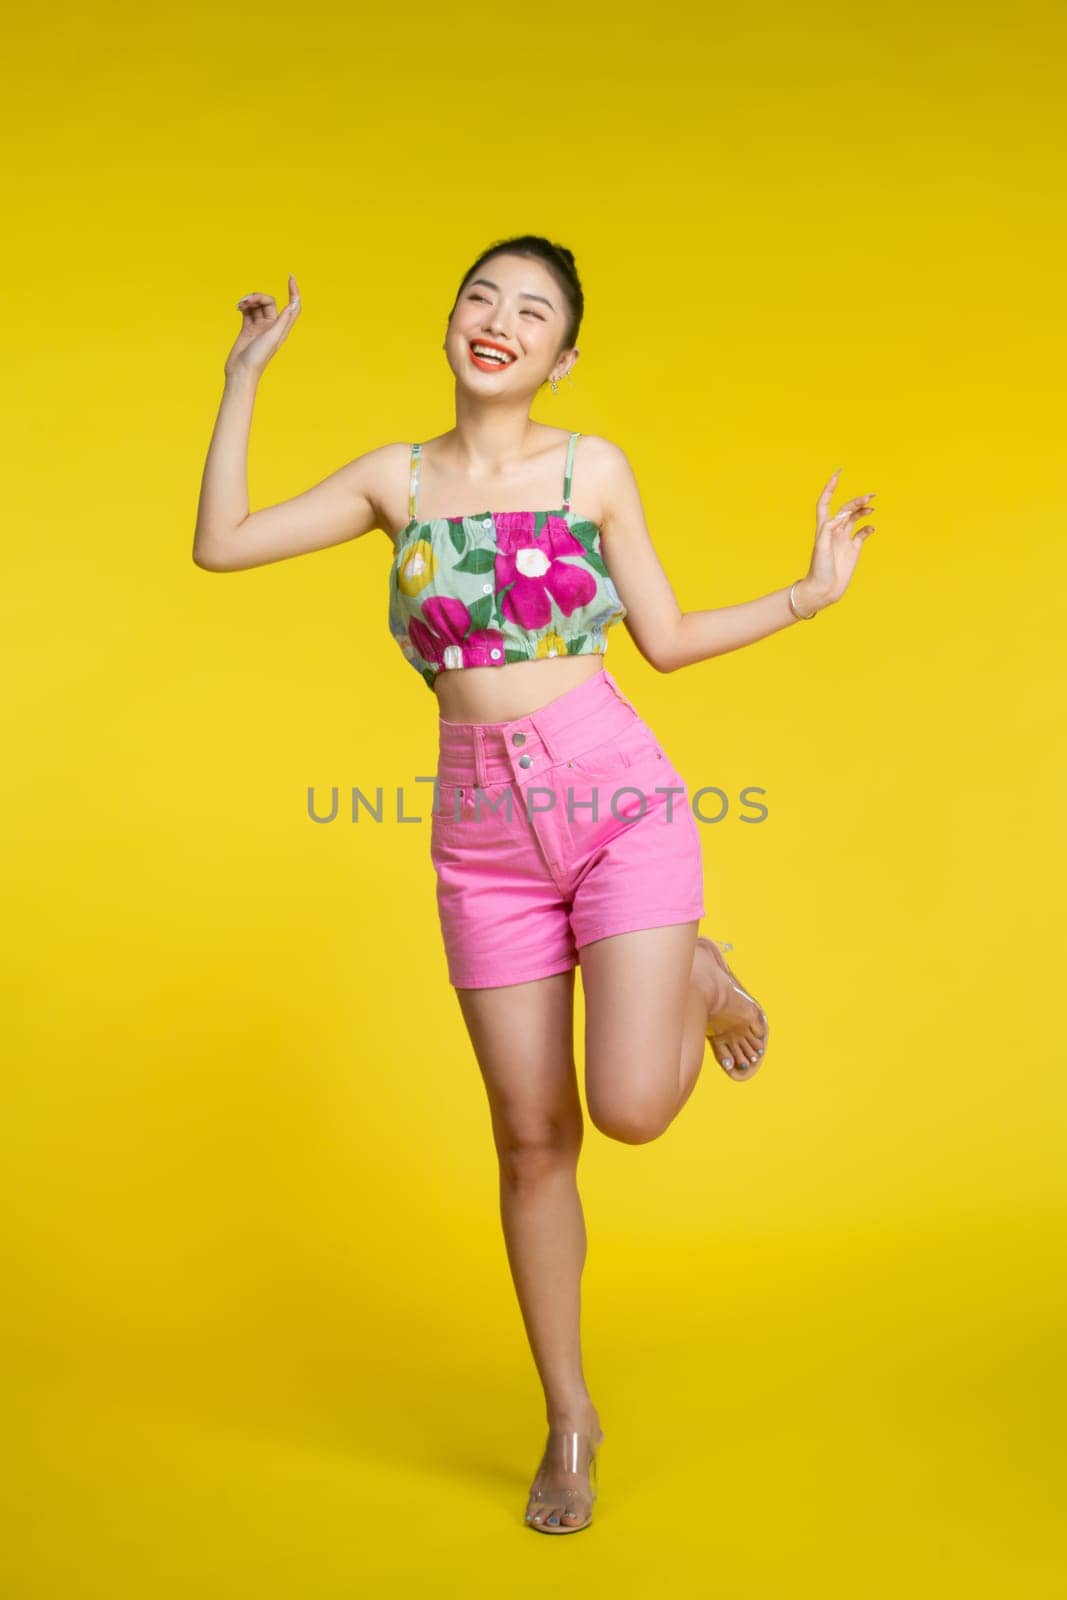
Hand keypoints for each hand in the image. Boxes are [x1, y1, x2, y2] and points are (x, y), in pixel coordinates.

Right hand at [224, 274, 300, 378]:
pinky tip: (238, 307)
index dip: (293, 291)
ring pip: (257, 305)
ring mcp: (259, 327)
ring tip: (240, 305)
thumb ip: (283, 320)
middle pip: (268, 302)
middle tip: (246, 301)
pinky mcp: (248, 329)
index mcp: (281, 328)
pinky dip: (244, 306)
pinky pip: (248, 311)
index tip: (290, 276)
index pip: (292, 305)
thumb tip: (295, 303)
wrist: (240, 371)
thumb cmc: (258, 357)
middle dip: (257, 297)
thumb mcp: (273, 337)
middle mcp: (272, 326)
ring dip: (249, 301)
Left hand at [795, 469, 876, 612]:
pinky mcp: (853, 550)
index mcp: (824, 527)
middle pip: (846, 508)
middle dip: (857, 500)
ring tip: (871, 507)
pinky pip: (862, 534)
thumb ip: (830, 528)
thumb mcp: (822, 546)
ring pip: (855, 518)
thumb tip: (843, 514)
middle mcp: (835, 531)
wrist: (823, 589)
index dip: (830, 487)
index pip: (826, 502)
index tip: (838, 473)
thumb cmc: (818, 569)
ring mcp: (844, 540)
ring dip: (863, 510)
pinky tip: (872, 526)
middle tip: (870, 497)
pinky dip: (868, 527)